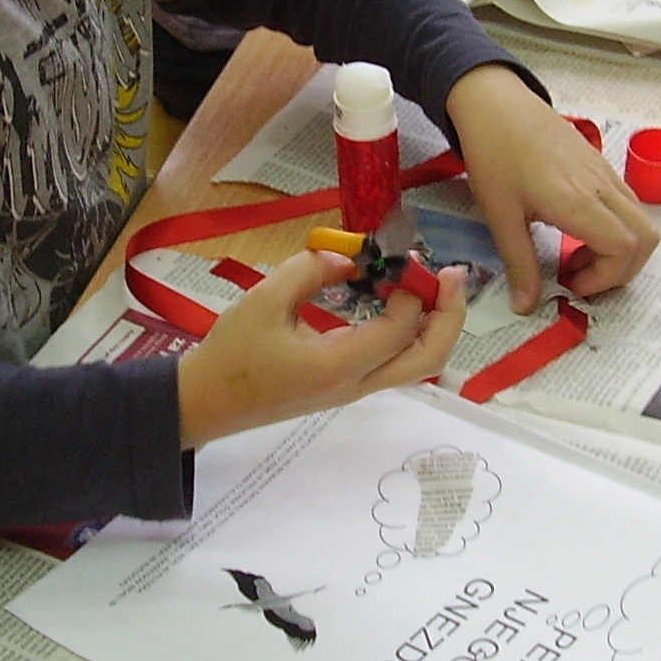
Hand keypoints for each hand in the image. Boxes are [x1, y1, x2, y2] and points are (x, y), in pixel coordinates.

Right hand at [177, 252, 466, 447]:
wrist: (207, 403)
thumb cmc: (231, 353)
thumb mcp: (264, 301)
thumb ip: (310, 271)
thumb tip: (350, 257)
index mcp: (337, 366)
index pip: (398, 331)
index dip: (412, 291)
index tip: (403, 257)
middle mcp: (356, 384)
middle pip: (429, 359)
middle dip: (450, 316)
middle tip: (453, 275)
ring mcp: (354, 390)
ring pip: (418, 366)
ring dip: (435, 325)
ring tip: (436, 285)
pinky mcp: (347, 386)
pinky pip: (396, 362)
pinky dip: (411, 332)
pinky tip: (400, 301)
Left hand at [446, 64, 657, 313]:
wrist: (494, 102)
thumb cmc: (493, 153)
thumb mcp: (499, 215)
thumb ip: (519, 263)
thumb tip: (525, 305)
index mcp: (576, 200)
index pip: (624, 248)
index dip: (605, 277)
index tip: (572, 284)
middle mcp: (599, 186)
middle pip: (645, 238)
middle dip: (621, 270)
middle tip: (580, 277)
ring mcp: (604, 172)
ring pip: (640, 219)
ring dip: (619, 249)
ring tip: (574, 255)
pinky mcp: (600, 164)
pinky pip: (626, 203)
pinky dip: (614, 227)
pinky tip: (576, 229)